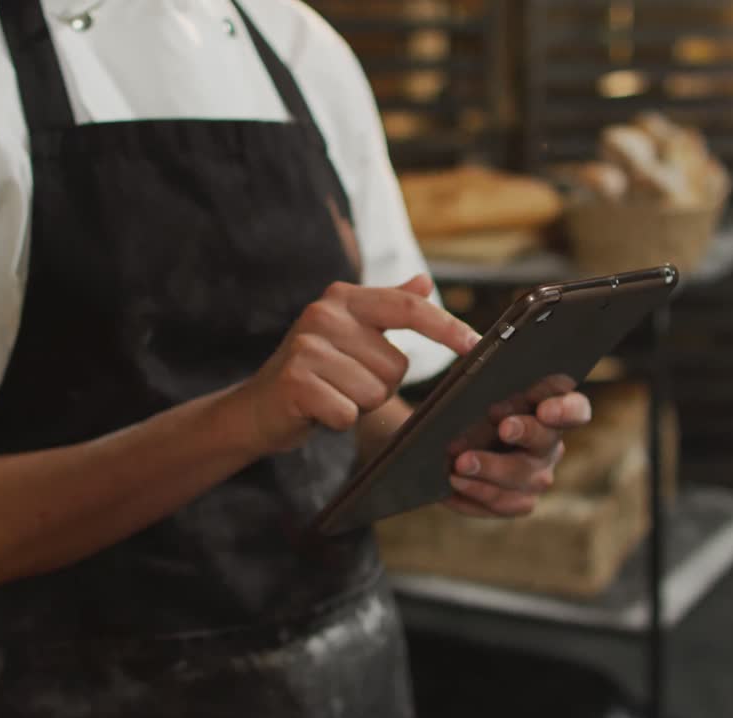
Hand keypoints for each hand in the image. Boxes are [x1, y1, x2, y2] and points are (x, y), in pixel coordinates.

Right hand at [236, 276, 478, 454]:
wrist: (257, 407)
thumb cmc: (314, 370)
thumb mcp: (350, 333)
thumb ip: (389, 307)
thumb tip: (424, 283)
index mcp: (343, 298)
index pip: (408, 308)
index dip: (446, 326)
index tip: (475, 344)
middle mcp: (324, 314)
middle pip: (396, 365)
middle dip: (380, 385)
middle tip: (345, 383)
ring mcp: (306, 347)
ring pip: (374, 392)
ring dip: (358, 404)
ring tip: (330, 394)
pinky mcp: (296, 381)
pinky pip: (348, 412)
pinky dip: (337, 420)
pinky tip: (316, 410)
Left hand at [444, 382, 592, 517]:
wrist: (444, 437)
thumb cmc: (470, 402)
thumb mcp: (477, 382)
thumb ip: (485, 369)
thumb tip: (472, 347)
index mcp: (550, 409)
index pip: (576, 409)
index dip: (566, 410)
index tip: (545, 408)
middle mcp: (550, 444)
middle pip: (548, 442)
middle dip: (526, 433)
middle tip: (503, 427)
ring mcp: (535, 475)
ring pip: (525, 479)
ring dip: (492, 471)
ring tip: (460, 463)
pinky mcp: (515, 501)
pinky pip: (504, 504)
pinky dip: (477, 496)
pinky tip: (452, 484)